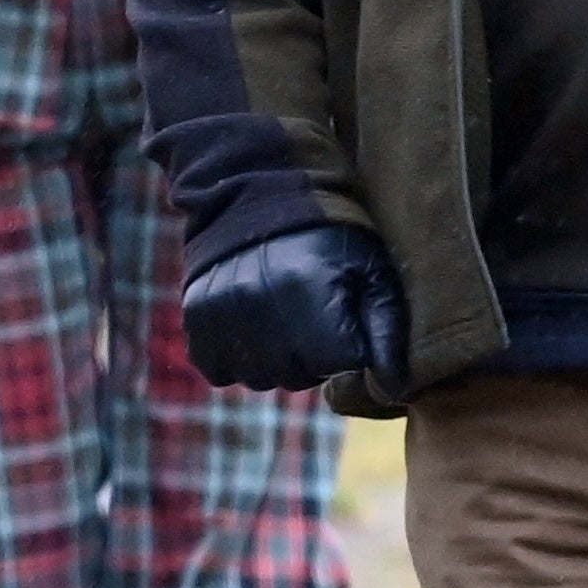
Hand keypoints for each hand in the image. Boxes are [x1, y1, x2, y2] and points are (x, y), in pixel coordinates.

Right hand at [180, 222, 410, 395]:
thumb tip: (390, 391)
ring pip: (260, 378)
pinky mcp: (196, 315)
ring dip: (274, 360)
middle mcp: (263, 304)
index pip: (344, 362)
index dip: (349, 345)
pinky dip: (234, 358)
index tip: (343, 316)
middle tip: (312, 316)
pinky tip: (248, 326)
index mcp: (313, 291)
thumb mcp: (372, 271)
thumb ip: (388, 331)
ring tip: (281, 318)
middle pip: (300, 376)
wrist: (256, 196)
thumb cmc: (328, 239)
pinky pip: (218, 370)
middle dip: (313, 356)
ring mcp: (224, 311)